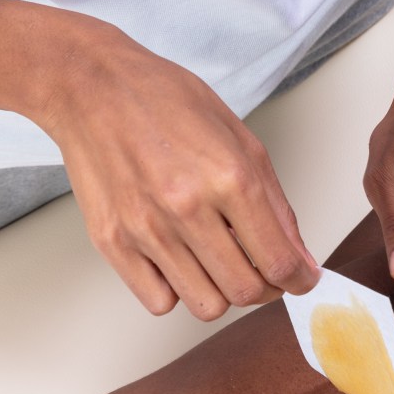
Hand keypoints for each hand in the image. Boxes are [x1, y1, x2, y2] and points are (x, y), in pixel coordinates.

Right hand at [35, 26, 318, 319]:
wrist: (93, 87)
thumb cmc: (165, 102)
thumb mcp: (241, 139)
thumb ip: (276, 204)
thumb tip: (298, 257)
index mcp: (229, 178)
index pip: (279, 261)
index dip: (299, 281)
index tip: (301, 280)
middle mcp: (187, 208)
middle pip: (245, 291)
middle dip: (266, 288)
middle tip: (264, 270)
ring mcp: (146, 229)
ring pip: (206, 306)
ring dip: (222, 291)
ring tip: (218, 261)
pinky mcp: (112, 242)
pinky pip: (159, 302)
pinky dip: (177, 291)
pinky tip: (179, 260)